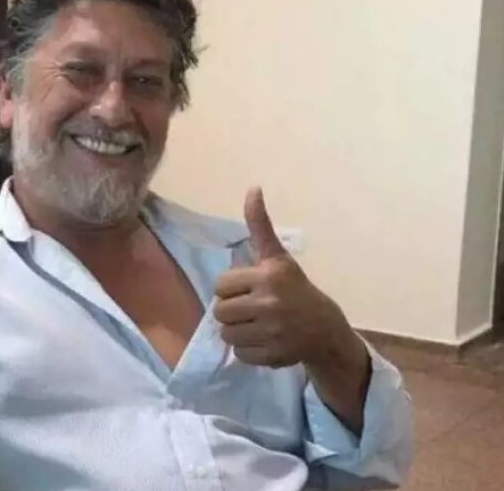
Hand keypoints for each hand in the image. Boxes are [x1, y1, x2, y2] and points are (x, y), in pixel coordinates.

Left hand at [214, 188, 353, 368]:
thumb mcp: (278, 257)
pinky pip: (239, 354)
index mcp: (269, 276)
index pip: (221, 285)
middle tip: (250, 310)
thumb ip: (260, 226)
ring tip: (255, 325)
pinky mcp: (273, 355)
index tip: (248, 290)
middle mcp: (271, 303)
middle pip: (220, 311)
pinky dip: (247, 350)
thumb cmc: (295, 289)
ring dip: (236, 332)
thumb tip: (252, 188)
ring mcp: (273, 331)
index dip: (231, 289)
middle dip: (231, 311)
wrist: (325, 329)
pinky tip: (264, 340)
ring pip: (226, 334)